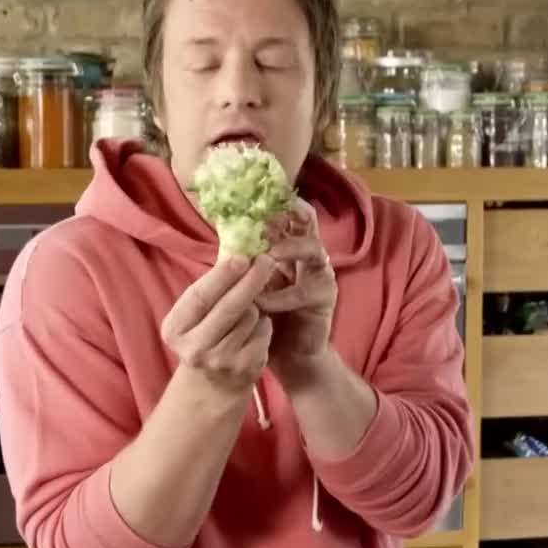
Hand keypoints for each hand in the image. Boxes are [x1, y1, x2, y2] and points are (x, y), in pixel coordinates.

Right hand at [160, 254, 275, 396]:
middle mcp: (194, 349)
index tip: (241, 256)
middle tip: (266, 260)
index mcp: (174, 329)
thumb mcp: (195, 316)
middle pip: (228, 308)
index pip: (200, 297)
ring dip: (256, 306)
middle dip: (250, 280)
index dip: (222, 276)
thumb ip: (209, 288)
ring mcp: (221, 362)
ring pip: (251, 317)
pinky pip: (264, 332)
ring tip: (248, 312)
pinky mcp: (245, 369)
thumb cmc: (205, 337)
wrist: (212, 387)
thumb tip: (235, 247)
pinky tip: (254, 330)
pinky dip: (264, 325)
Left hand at [255, 198, 336, 379]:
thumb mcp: (250, 284)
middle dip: (293, 212)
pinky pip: (304, 291)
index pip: (286, 215)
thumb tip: (222, 230)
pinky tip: (262, 302)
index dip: (275, 202)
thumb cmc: (267, 317)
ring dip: (289, 248)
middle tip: (272, 208)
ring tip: (268, 254)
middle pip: (307, 222)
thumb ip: (243, 261)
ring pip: (312, 250)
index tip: (255, 192)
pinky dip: (281, 296)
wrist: (288, 355)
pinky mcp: (324, 297)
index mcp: (289, 247)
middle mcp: (308, 255)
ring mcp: (319, 274)